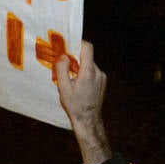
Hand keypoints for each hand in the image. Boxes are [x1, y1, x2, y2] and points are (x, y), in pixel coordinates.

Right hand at [56, 41, 111, 163]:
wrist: (88, 120)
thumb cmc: (75, 106)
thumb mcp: (63, 87)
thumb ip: (62, 69)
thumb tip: (63, 56)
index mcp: (88, 72)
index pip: (87, 48)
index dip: (78, 43)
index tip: (69, 46)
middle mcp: (98, 72)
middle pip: (87, 57)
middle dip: (76, 59)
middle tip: (65, 67)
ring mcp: (102, 77)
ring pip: (89, 65)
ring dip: (80, 68)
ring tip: (72, 80)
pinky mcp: (103, 82)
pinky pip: (93, 72)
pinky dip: (85, 74)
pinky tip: (79, 85)